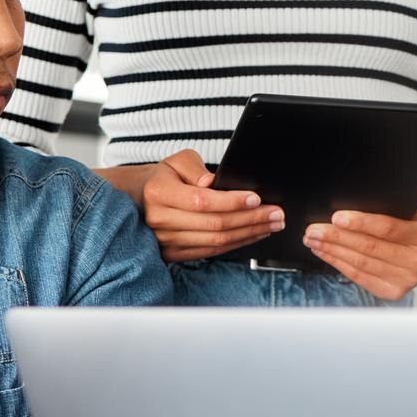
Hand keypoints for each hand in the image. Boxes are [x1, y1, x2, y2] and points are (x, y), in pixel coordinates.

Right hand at [140, 149, 284, 262]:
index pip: (202, 201)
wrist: (139, 200)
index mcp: (159, 193)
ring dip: (249, 233)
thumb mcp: (176, 161)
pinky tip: (254, 234)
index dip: (232, 201)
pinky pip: (211, 251)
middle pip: (214, 224)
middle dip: (251, 219)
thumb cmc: (164, 178)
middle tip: (277, 213)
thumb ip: (194, 167)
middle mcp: (160, 220)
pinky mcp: (174, 254)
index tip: (256, 198)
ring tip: (273, 224)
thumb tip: (212, 183)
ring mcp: (166, 241)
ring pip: (216, 241)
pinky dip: (237, 244)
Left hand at [301, 180, 416, 299]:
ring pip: (361, 262)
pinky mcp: (391, 292)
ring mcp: (406, 281)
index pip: (388, 228)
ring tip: (313, 239)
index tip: (336, 217)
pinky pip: (359, 276)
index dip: (361, 223)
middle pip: (370, 247)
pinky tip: (325, 252)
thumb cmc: (414, 231)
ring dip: (332, 250)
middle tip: (313, 229)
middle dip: (337, 237)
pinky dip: (338, 263)